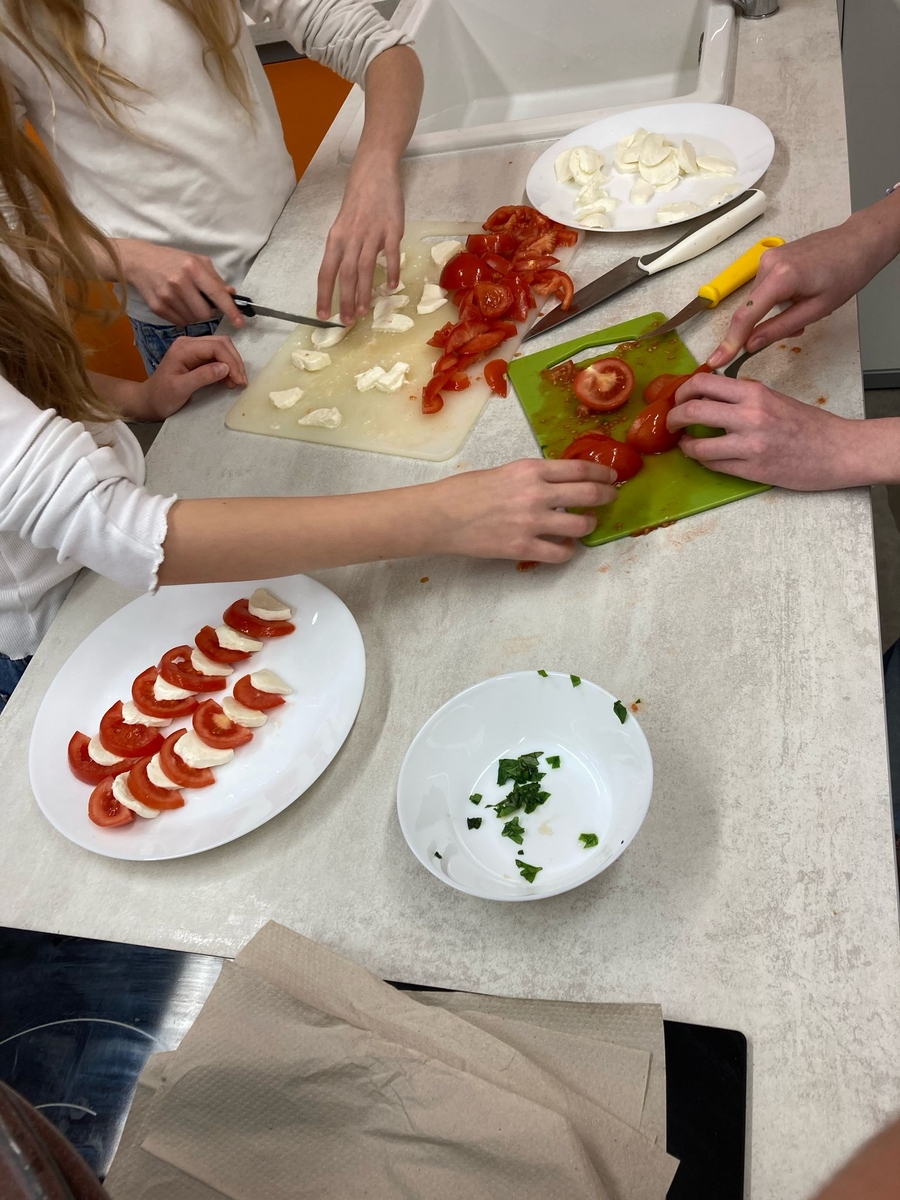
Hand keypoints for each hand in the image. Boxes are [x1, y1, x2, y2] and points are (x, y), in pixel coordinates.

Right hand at [117, 239, 244, 327]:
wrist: (140, 262)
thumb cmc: (172, 260)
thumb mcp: (196, 261)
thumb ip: (215, 279)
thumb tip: (231, 295)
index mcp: (193, 268)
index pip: (217, 294)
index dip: (230, 310)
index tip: (240, 322)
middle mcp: (180, 282)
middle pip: (205, 314)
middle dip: (208, 312)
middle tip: (202, 302)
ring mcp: (167, 296)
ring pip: (193, 320)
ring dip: (195, 314)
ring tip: (187, 300)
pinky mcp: (158, 307)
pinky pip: (180, 322)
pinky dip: (183, 316)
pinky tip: (177, 303)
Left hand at [138, 336, 246, 420]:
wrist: (150, 401)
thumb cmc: (162, 397)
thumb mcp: (180, 389)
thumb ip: (202, 377)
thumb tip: (225, 368)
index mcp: (184, 348)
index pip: (216, 347)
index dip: (231, 362)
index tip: (239, 380)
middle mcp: (190, 344)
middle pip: (222, 344)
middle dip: (235, 362)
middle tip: (241, 382)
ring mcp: (194, 349)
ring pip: (222, 349)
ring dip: (233, 364)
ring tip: (236, 382)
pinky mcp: (198, 357)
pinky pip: (218, 356)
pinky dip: (228, 367)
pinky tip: (230, 380)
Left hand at [316, 162, 404, 323]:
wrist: (374, 172)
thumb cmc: (357, 201)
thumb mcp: (343, 226)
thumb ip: (344, 250)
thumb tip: (348, 277)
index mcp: (336, 238)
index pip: (326, 272)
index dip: (324, 295)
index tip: (323, 315)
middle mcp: (351, 238)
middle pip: (346, 275)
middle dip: (345, 301)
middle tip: (347, 322)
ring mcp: (372, 234)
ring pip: (365, 269)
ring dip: (364, 293)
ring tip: (364, 312)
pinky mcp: (392, 229)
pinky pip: (391, 254)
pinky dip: (391, 272)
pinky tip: (391, 288)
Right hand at [429, 458, 617, 562]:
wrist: (441, 516)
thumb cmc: (466, 491)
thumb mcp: (505, 471)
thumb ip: (534, 476)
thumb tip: (560, 483)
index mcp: (531, 470)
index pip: (580, 469)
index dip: (601, 473)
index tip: (611, 477)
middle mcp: (536, 494)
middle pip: (589, 494)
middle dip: (606, 496)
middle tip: (611, 497)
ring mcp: (532, 523)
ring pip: (581, 525)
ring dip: (590, 525)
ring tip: (587, 524)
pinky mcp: (523, 548)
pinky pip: (560, 552)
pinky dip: (568, 550)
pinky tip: (565, 547)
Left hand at [667, 372, 861, 489]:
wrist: (839, 451)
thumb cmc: (808, 425)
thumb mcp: (774, 399)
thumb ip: (741, 398)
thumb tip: (707, 399)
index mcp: (754, 393)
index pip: (703, 382)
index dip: (682, 390)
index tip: (677, 398)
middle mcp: (750, 415)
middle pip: (693, 410)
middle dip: (673, 417)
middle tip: (671, 422)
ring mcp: (750, 445)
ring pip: (697, 446)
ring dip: (685, 446)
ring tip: (685, 444)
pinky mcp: (753, 470)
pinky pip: (714, 466)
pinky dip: (703, 461)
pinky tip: (705, 457)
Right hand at [707, 221, 887, 366]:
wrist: (858, 242)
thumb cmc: (846, 274)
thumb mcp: (816, 310)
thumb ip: (780, 328)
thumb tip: (750, 345)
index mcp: (781, 276)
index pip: (746, 315)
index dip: (730, 341)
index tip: (716, 360)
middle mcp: (767, 263)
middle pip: (750, 308)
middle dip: (764, 326)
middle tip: (797, 329)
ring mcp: (767, 258)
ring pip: (757, 300)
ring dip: (773, 312)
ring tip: (803, 307)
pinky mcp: (770, 257)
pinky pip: (764, 288)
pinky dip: (776, 299)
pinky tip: (798, 296)